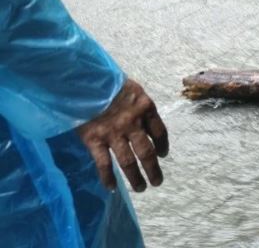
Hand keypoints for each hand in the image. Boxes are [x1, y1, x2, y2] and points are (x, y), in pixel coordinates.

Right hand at [76, 78, 168, 192]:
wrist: (84, 80)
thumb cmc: (110, 82)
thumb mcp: (133, 90)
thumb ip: (140, 107)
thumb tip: (146, 125)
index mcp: (146, 108)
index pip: (160, 132)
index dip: (163, 146)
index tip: (163, 155)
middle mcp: (132, 123)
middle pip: (147, 151)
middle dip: (153, 169)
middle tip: (157, 182)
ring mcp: (113, 133)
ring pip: (128, 161)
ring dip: (135, 177)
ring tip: (141, 188)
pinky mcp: (94, 140)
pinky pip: (104, 164)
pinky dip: (108, 178)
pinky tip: (113, 188)